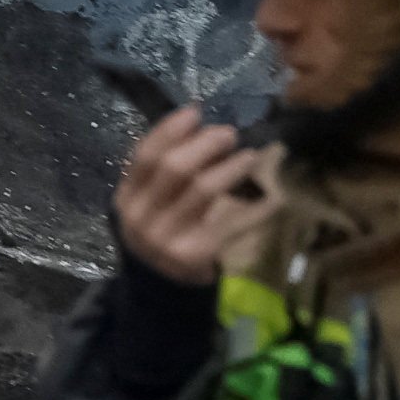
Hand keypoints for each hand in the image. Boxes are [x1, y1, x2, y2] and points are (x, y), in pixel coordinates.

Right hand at [113, 107, 267, 285]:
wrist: (160, 287)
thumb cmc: (160, 231)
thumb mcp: (148, 203)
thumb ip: (161, 171)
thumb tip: (199, 122)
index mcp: (127, 198)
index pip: (145, 155)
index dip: (170, 130)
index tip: (196, 112)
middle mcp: (142, 218)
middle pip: (174, 168)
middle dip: (205, 144)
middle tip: (229, 134)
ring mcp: (167, 238)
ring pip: (203, 189)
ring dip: (231, 167)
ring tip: (249, 157)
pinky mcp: (195, 253)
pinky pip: (231, 221)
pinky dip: (255, 208)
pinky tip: (272, 198)